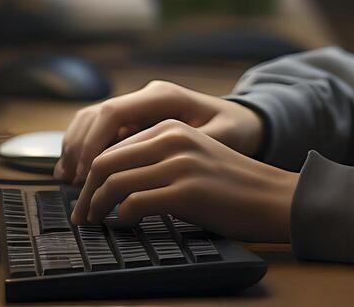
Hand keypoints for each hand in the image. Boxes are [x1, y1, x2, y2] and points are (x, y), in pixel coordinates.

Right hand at [54, 80, 264, 184]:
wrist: (241, 120)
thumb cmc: (234, 129)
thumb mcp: (222, 137)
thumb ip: (189, 146)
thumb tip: (156, 164)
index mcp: (163, 96)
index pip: (113, 113)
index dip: (93, 143)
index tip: (87, 174)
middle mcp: (145, 97)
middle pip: (95, 115)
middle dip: (79, 149)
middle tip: (73, 185)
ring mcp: (137, 108)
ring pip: (91, 121)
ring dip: (75, 148)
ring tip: (68, 181)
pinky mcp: (134, 122)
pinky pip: (98, 131)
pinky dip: (83, 149)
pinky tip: (75, 175)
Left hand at [69, 119, 297, 242]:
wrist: (272, 197)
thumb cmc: (232, 184)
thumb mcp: (194, 155)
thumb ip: (159, 156)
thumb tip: (114, 180)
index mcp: (172, 127)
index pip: (113, 146)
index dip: (90, 175)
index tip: (85, 197)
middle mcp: (173, 139)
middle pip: (105, 162)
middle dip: (85, 193)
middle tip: (81, 216)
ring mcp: (179, 164)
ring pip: (115, 182)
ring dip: (96, 208)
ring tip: (95, 223)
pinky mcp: (186, 191)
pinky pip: (135, 203)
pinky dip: (122, 218)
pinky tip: (126, 226)